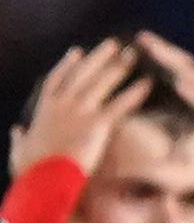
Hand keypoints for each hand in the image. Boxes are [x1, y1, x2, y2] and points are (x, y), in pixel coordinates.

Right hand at [13, 40, 145, 179]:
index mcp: (44, 108)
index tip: (77, 52)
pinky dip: (134, 94)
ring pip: (102, 82)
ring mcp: (79, 111)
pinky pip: (120, 105)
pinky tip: (147, 84)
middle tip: (114, 44)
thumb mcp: (20, 150)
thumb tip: (17, 132)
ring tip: (134, 55)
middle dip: (100, 57)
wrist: (43, 178)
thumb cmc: (31, 169)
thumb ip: (20, 138)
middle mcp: (62, 104)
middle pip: (83, 73)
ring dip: (119, 67)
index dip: (68, 65)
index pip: (56, 79)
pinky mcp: (96, 123)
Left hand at [132, 33, 193, 206]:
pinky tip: (179, 82)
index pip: (178, 72)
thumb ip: (168, 130)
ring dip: (176, 64)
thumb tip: (140, 130)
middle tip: (141, 36)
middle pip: (185, 67)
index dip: (159, 57)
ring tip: (157, 51)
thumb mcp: (186, 143)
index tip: (136, 44)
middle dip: (164, 51)